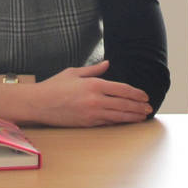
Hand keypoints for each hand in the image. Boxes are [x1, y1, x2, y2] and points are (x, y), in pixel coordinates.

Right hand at [29, 61, 151, 126]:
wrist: (38, 104)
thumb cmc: (54, 86)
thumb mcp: (74, 72)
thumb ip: (93, 70)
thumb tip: (107, 64)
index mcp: (93, 84)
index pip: (121, 89)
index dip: (136, 93)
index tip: (144, 96)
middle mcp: (95, 99)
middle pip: (123, 103)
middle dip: (138, 106)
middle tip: (149, 108)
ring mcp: (91, 113)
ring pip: (118, 115)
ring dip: (132, 116)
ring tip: (143, 116)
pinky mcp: (86, 123)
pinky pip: (107, 122)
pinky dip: (119, 122)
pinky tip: (126, 121)